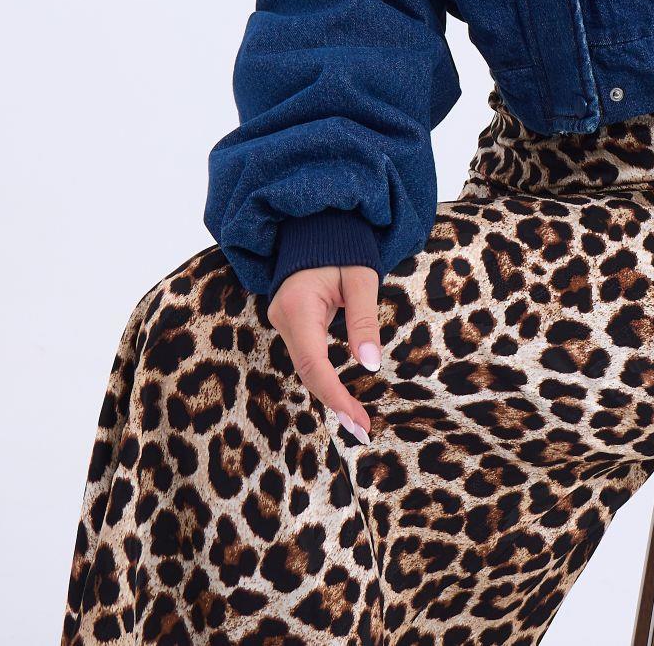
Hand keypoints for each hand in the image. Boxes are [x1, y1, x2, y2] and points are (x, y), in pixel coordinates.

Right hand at [267, 264, 382, 442]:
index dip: (334, 395)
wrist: (319, 224)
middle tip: (363, 429)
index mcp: (298, 306)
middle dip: (334, 401)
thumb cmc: (343, 247)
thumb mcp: (361, 278)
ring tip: (357, 419)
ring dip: (330, 392)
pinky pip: (307, 355)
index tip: (356, 420)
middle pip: (307, 370)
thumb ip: (363, 320)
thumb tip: (370, 364)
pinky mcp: (290, 322)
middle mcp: (282, 317)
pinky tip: (343, 395)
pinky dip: (325, 377)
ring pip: (305, 366)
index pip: (313, 363)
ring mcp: (282, 320)